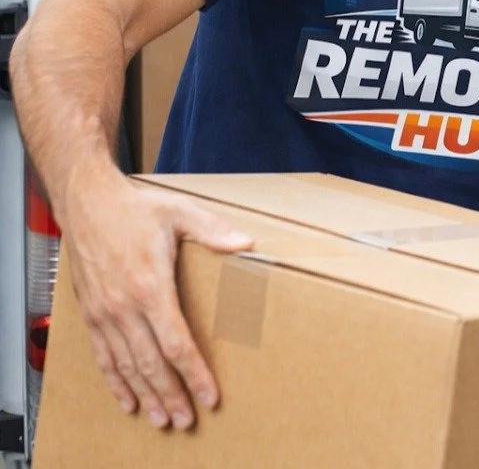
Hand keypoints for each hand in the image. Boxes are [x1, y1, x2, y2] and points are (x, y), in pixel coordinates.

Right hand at [59, 167, 252, 429]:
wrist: (87, 202)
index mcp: (150, 286)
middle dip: (170, 395)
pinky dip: (114, 381)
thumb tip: (246, 243)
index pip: (176, 343)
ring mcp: (104, 312)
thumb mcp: (180, 212)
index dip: (193, 373)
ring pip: (125, 365)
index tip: (209, 396)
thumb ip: (213, 231)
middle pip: (150, 363)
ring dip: (144, 394)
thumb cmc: (135, 208)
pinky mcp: (91, 313)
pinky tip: (126, 398)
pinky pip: (102, 355)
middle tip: (186, 421)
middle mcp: (124, 306)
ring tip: (160, 419)